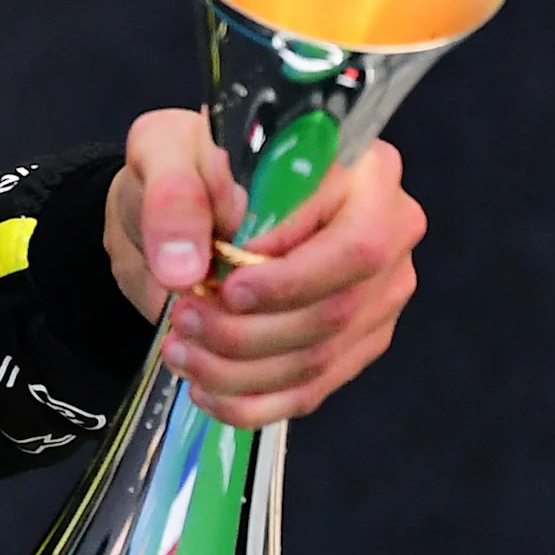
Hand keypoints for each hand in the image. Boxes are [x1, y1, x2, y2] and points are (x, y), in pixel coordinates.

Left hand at [103, 108, 425, 428]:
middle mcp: (389, 232)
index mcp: (364, 173)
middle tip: (184, 319)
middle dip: (248, 331)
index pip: (353, 243)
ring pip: (319, 357)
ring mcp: (378, 293)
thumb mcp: (164, 153)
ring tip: (180, 351)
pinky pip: (312, 389)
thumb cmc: (190, 165)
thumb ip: (175, 199)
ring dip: (239, 369)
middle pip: (336, 309)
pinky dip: (252, 401)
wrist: (186, 205)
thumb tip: (184, 271)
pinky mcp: (354, 340)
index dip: (287, 279)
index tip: (222, 287)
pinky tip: (206, 390)